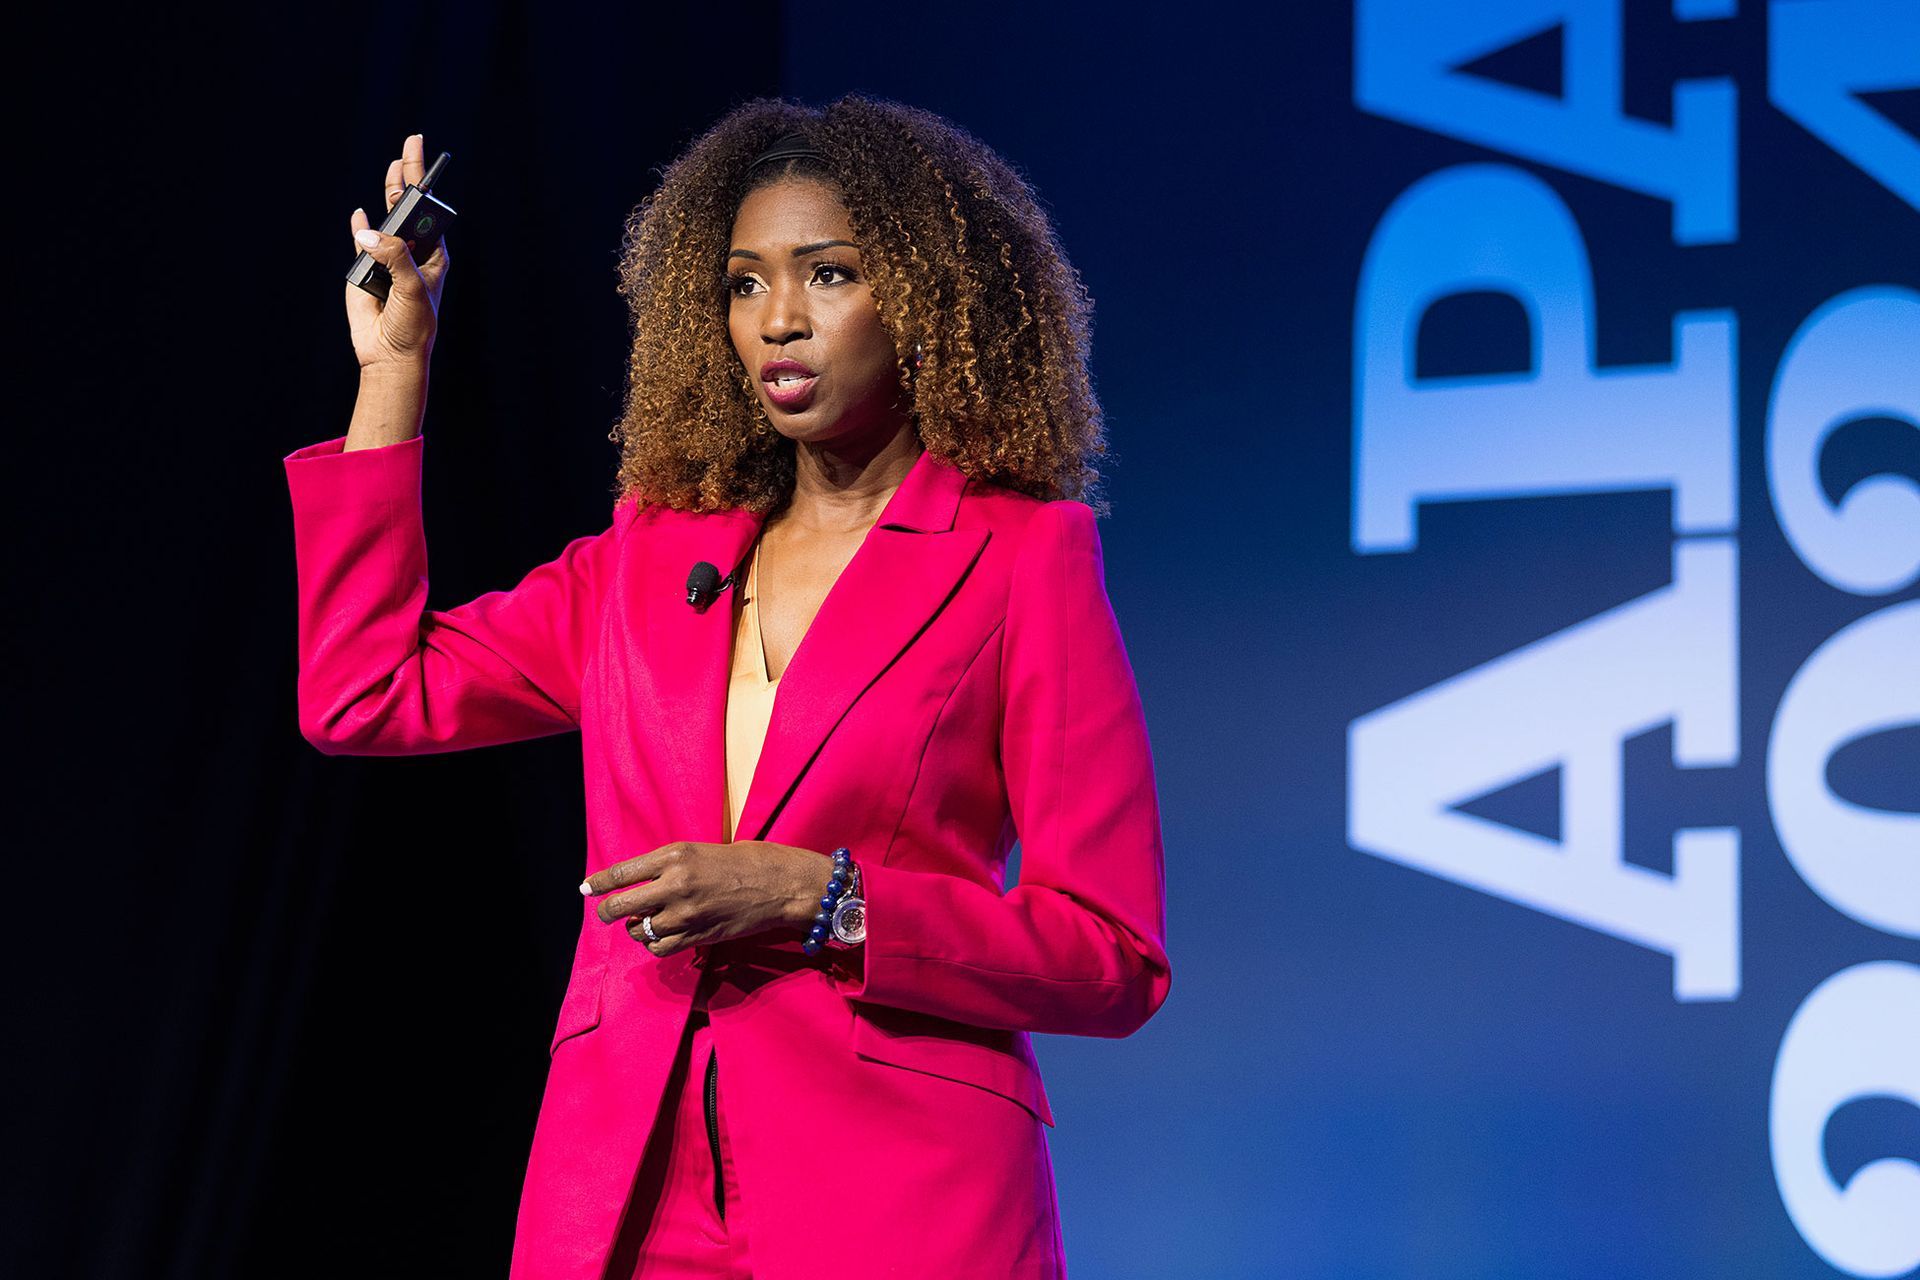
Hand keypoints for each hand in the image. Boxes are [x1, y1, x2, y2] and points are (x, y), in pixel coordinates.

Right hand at [344, 132, 448, 370]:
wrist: (389, 354)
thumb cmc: (413, 326)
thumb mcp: (411, 290)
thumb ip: (394, 258)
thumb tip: (368, 231)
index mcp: (432, 256)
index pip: (429, 214)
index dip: (426, 187)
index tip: (425, 158)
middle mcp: (411, 253)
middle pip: (407, 209)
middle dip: (408, 178)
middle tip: (412, 143)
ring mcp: (387, 259)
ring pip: (383, 221)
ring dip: (387, 195)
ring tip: (395, 165)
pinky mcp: (364, 269)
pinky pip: (360, 242)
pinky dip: (360, 226)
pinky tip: (361, 215)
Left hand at [584, 841, 827, 956]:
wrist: (781, 884)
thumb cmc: (745, 860)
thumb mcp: (701, 851)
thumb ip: (668, 865)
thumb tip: (638, 883)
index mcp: (675, 855)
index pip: (622, 872)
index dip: (599, 883)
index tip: (587, 889)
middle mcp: (675, 884)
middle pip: (621, 906)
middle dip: (607, 911)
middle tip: (605, 912)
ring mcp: (686, 913)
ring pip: (639, 930)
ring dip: (636, 928)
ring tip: (646, 922)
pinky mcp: (698, 935)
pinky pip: (660, 947)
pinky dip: (654, 944)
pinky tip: (662, 935)